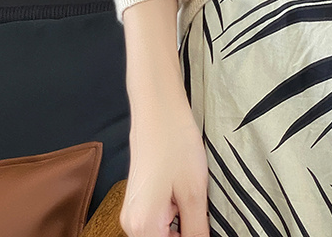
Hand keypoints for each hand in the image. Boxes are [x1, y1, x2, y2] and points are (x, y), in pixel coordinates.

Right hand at [120, 94, 208, 236]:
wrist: (157, 107)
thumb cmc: (175, 142)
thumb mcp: (194, 193)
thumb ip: (196, 232)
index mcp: (144, 227)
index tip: (201, 222)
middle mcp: (131, 224)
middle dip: (184, 231)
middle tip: (199, 209)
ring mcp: (132, 211)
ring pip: (161, 232)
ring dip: (180, 224)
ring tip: (189, 196)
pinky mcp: (137, 199)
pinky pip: (156, 220)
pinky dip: (173, 213)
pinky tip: (183, 191)